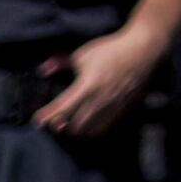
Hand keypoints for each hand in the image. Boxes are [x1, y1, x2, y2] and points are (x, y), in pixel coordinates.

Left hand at [34, 26, 166, 139]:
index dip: (47, 116)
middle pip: (73, 126)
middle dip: (60, 126)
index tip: (37, 121)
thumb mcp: (83, 54)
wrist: (144, 50)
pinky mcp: (123, 110)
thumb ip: (60, 63)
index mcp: (88, 85)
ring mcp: (113, 107)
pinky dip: (92, 131)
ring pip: (88, 131)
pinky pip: (104, 130)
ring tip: (69, 124)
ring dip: (75, 131)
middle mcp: (100, 99)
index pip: (62, 108)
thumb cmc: (111, 50)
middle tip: (53, 121)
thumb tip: (42, 70)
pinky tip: (87, 126)